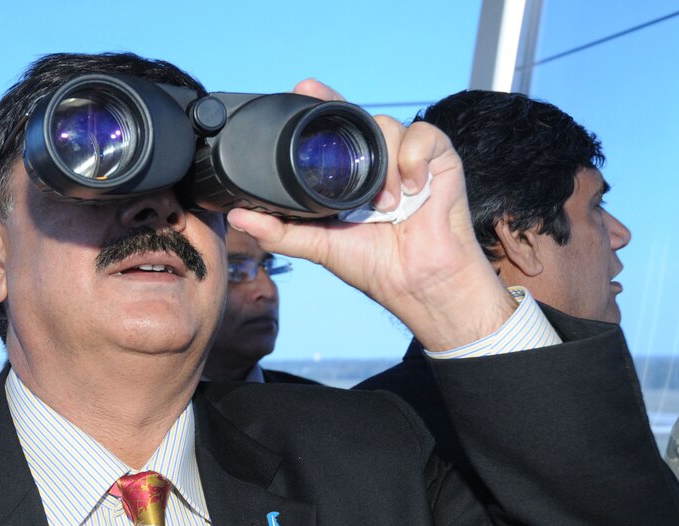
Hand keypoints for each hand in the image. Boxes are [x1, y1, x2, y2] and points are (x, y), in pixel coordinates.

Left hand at [226, 79, 516, 351]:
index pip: (336, 129)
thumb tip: (237, 218)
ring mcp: (409, 158)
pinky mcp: (441, 160)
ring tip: (385, 204)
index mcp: (351, 175)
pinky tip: (412, 190)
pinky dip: (414, 160)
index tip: (302, 89)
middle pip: (361, 118)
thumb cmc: (373, 264)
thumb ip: (279, 231)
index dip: (322, 103)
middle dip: (345, 112)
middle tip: (324, 106)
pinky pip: (424, 137)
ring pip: (388, 127)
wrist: (416, 283)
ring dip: (383, 165)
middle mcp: (378, 161)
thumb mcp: (318, 245)